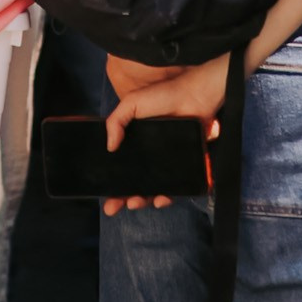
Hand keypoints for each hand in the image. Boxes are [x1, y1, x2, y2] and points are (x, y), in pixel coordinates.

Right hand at [102, 53, 230, 217]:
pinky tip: (160, 198)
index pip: (121, 166)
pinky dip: (167, 196)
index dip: (112, 182)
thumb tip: (109, 146)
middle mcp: (150, 154)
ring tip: (135, 203)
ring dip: (142, 199)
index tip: (105, 195)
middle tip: (114, 206)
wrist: (196, 95)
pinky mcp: (183, 165)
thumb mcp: (133, 102)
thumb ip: (116, 121)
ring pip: (153, 188)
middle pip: (135, 182)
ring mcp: (167, 161)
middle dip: (123, 197)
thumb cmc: (164, 95)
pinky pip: (174, 186)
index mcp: (135, 141)